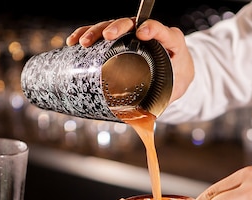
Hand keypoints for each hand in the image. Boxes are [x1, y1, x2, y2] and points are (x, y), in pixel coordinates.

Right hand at [66, 18, 193, 102]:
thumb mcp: (175, 88)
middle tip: (107, 36)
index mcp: (170, 41)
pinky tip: (74, 42)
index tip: (142, 33)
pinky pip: (102, 34)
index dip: (152, 28)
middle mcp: (149, 33)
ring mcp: (132, 34)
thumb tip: (145, 122)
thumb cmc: (176, 78)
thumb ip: (164, 101)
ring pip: (113, 26)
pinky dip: (87, 35)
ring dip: (95, 32)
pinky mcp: (119, 40)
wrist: (178, 72)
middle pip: (131, 24)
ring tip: (83, 42)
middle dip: (117, 28)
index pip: (162, 30)